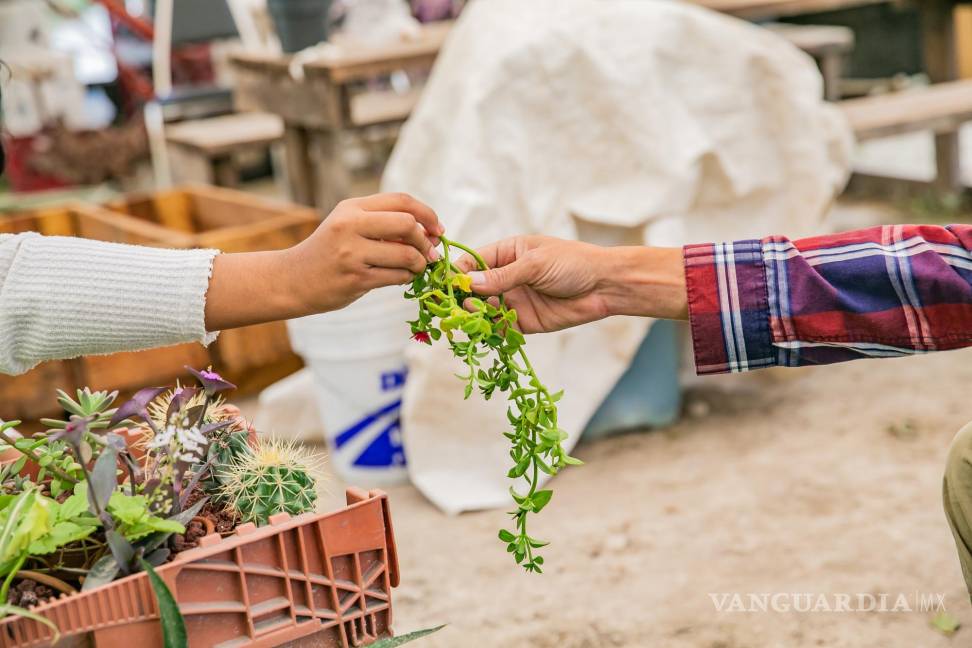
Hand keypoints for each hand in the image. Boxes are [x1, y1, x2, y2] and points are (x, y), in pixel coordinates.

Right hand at [205, 193, 442, 329]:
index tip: (438, 229)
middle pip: (407, 224)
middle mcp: (350, 225)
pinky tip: (403, 277)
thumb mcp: (349, 225)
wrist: (293, 279)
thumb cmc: (329, 251)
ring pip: (406, 254)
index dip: (428, 214)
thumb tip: (429, 231)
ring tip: (416, 267)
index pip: (402, 201)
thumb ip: (382, 222)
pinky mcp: (355, 278)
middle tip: (428, 252)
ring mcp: (352, 253)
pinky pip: (397, 277)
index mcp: (352, 207)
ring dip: (419, 263)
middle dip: (424, 239)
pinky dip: (407, 278)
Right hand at [454, 235, 686, 332]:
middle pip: (473, 289)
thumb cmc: (572, 263)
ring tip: (470, 318)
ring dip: (473, 316)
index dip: (457, 273)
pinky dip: (490, 331)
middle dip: (461, 298)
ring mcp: (513, 299)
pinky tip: (485, 331)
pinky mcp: (523, 322)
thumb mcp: (535, 264)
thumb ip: (502, 276)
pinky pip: (499, 328)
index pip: (472, 263)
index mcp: (506, 253)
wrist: (604, 286)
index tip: (444, 285)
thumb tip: (469, 284)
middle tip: (453, 307)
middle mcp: (506, 277)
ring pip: (483, 310)